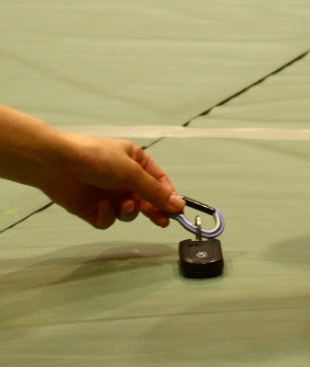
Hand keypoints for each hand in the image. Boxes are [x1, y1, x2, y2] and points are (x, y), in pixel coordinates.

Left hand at [40, 133, 182, 229]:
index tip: (177, 212)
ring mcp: (107, 194)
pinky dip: (107, 215)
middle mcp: (123, 178)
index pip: (158, 181)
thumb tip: (179, 205)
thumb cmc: (98, 159)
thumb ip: (154, 192)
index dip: (167, 196)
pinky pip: (107, 219)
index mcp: (135, 162)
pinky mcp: (91, 208)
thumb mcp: (132, 172)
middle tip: (162, 222)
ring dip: (128, 211)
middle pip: (145, 199)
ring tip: (123, 205)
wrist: (57, 165)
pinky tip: (101, 206)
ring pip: (128, 211)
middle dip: (152, 210)